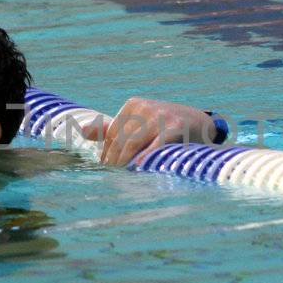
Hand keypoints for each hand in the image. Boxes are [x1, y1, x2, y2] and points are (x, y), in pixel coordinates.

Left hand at [81, 96, 222, 166]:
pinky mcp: (174, 127)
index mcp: (134, 105)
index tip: (105, 169)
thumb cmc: (164, 126)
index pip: (112, 133)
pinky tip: (137, 169)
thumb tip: (82, 131)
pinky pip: (154, 146)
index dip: (107, 153)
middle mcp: (145, 107)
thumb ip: (111, 128)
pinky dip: (144, 158)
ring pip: (132, 143)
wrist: (200, 123)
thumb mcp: (139, 123)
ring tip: (120, 178)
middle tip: (109, 177)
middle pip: (120, 139)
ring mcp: (160, 116)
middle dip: (113, 160)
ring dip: (123, 162)